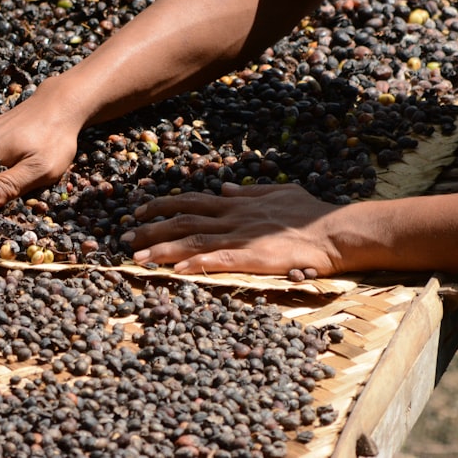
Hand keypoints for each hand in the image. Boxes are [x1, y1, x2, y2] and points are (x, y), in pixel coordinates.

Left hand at [121, 182, 342, 275]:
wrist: (335, 232)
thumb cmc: (312, 214)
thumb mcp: (278, 193)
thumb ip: (250, 191)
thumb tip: (225, 187)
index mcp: (238, 204)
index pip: (191, 201)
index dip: (162, 205)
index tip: (139, 212)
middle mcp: (234, 217)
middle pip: (182, 220)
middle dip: (149, 228)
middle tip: (122, 237)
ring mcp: (241, 237)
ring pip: (192, 240)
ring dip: (160, 249)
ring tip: (134, 258)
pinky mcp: (252, 258)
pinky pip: (216, 260)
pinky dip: (193, 263)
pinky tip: (173, 270)